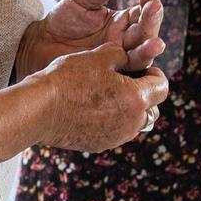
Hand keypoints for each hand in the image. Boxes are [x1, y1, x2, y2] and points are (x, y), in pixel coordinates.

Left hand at [14, 0, 165, 79]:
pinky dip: (135, 74)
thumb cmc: (62, 20)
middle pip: (146, 34)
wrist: (39, 46)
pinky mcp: (109, 79)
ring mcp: (118, 61)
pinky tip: (140, 72)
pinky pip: (125, 78)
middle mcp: (125, 42)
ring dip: (149, 50)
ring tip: (155, 44)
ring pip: (141, 57)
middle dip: (151, 22)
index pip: (143, 12)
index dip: (149, 3)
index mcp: (122, 22)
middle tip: (153, 9)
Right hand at [31, 43, 169, 152]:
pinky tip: (91, 107)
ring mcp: (116, 137)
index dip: (154, 73)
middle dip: (144, 93)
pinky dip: (112, 120)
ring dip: (129, 108)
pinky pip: (116, 130)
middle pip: (152, 108)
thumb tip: (129, 58)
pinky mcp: (100, 145)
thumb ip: (122, 55)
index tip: (139, 66)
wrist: (38, 110)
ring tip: (108, 93)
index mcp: (137, 99)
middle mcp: (132, 123)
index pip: (162, 86)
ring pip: (135, 122)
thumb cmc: (68, 79)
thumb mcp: (99, 56)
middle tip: (125, 80)